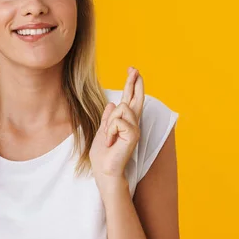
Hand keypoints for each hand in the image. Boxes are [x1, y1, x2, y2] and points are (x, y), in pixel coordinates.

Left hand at [89, 67, 144, 187]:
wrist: (104, 170)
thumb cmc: (103, 155)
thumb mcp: (102, 131)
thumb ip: (108, 118)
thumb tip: (113, 104)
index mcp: (125, 122)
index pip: (130, 99)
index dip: (132, 84)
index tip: (133, 70)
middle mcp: (133, 123)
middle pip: (136, 97)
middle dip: (134, 82)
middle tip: (133, 67)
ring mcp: (135, 128)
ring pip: (122, 108)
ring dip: (110, 123)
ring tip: (109, 138)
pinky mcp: (134, 134)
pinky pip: (118, 121)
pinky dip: (110, 131)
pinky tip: (111, 141)